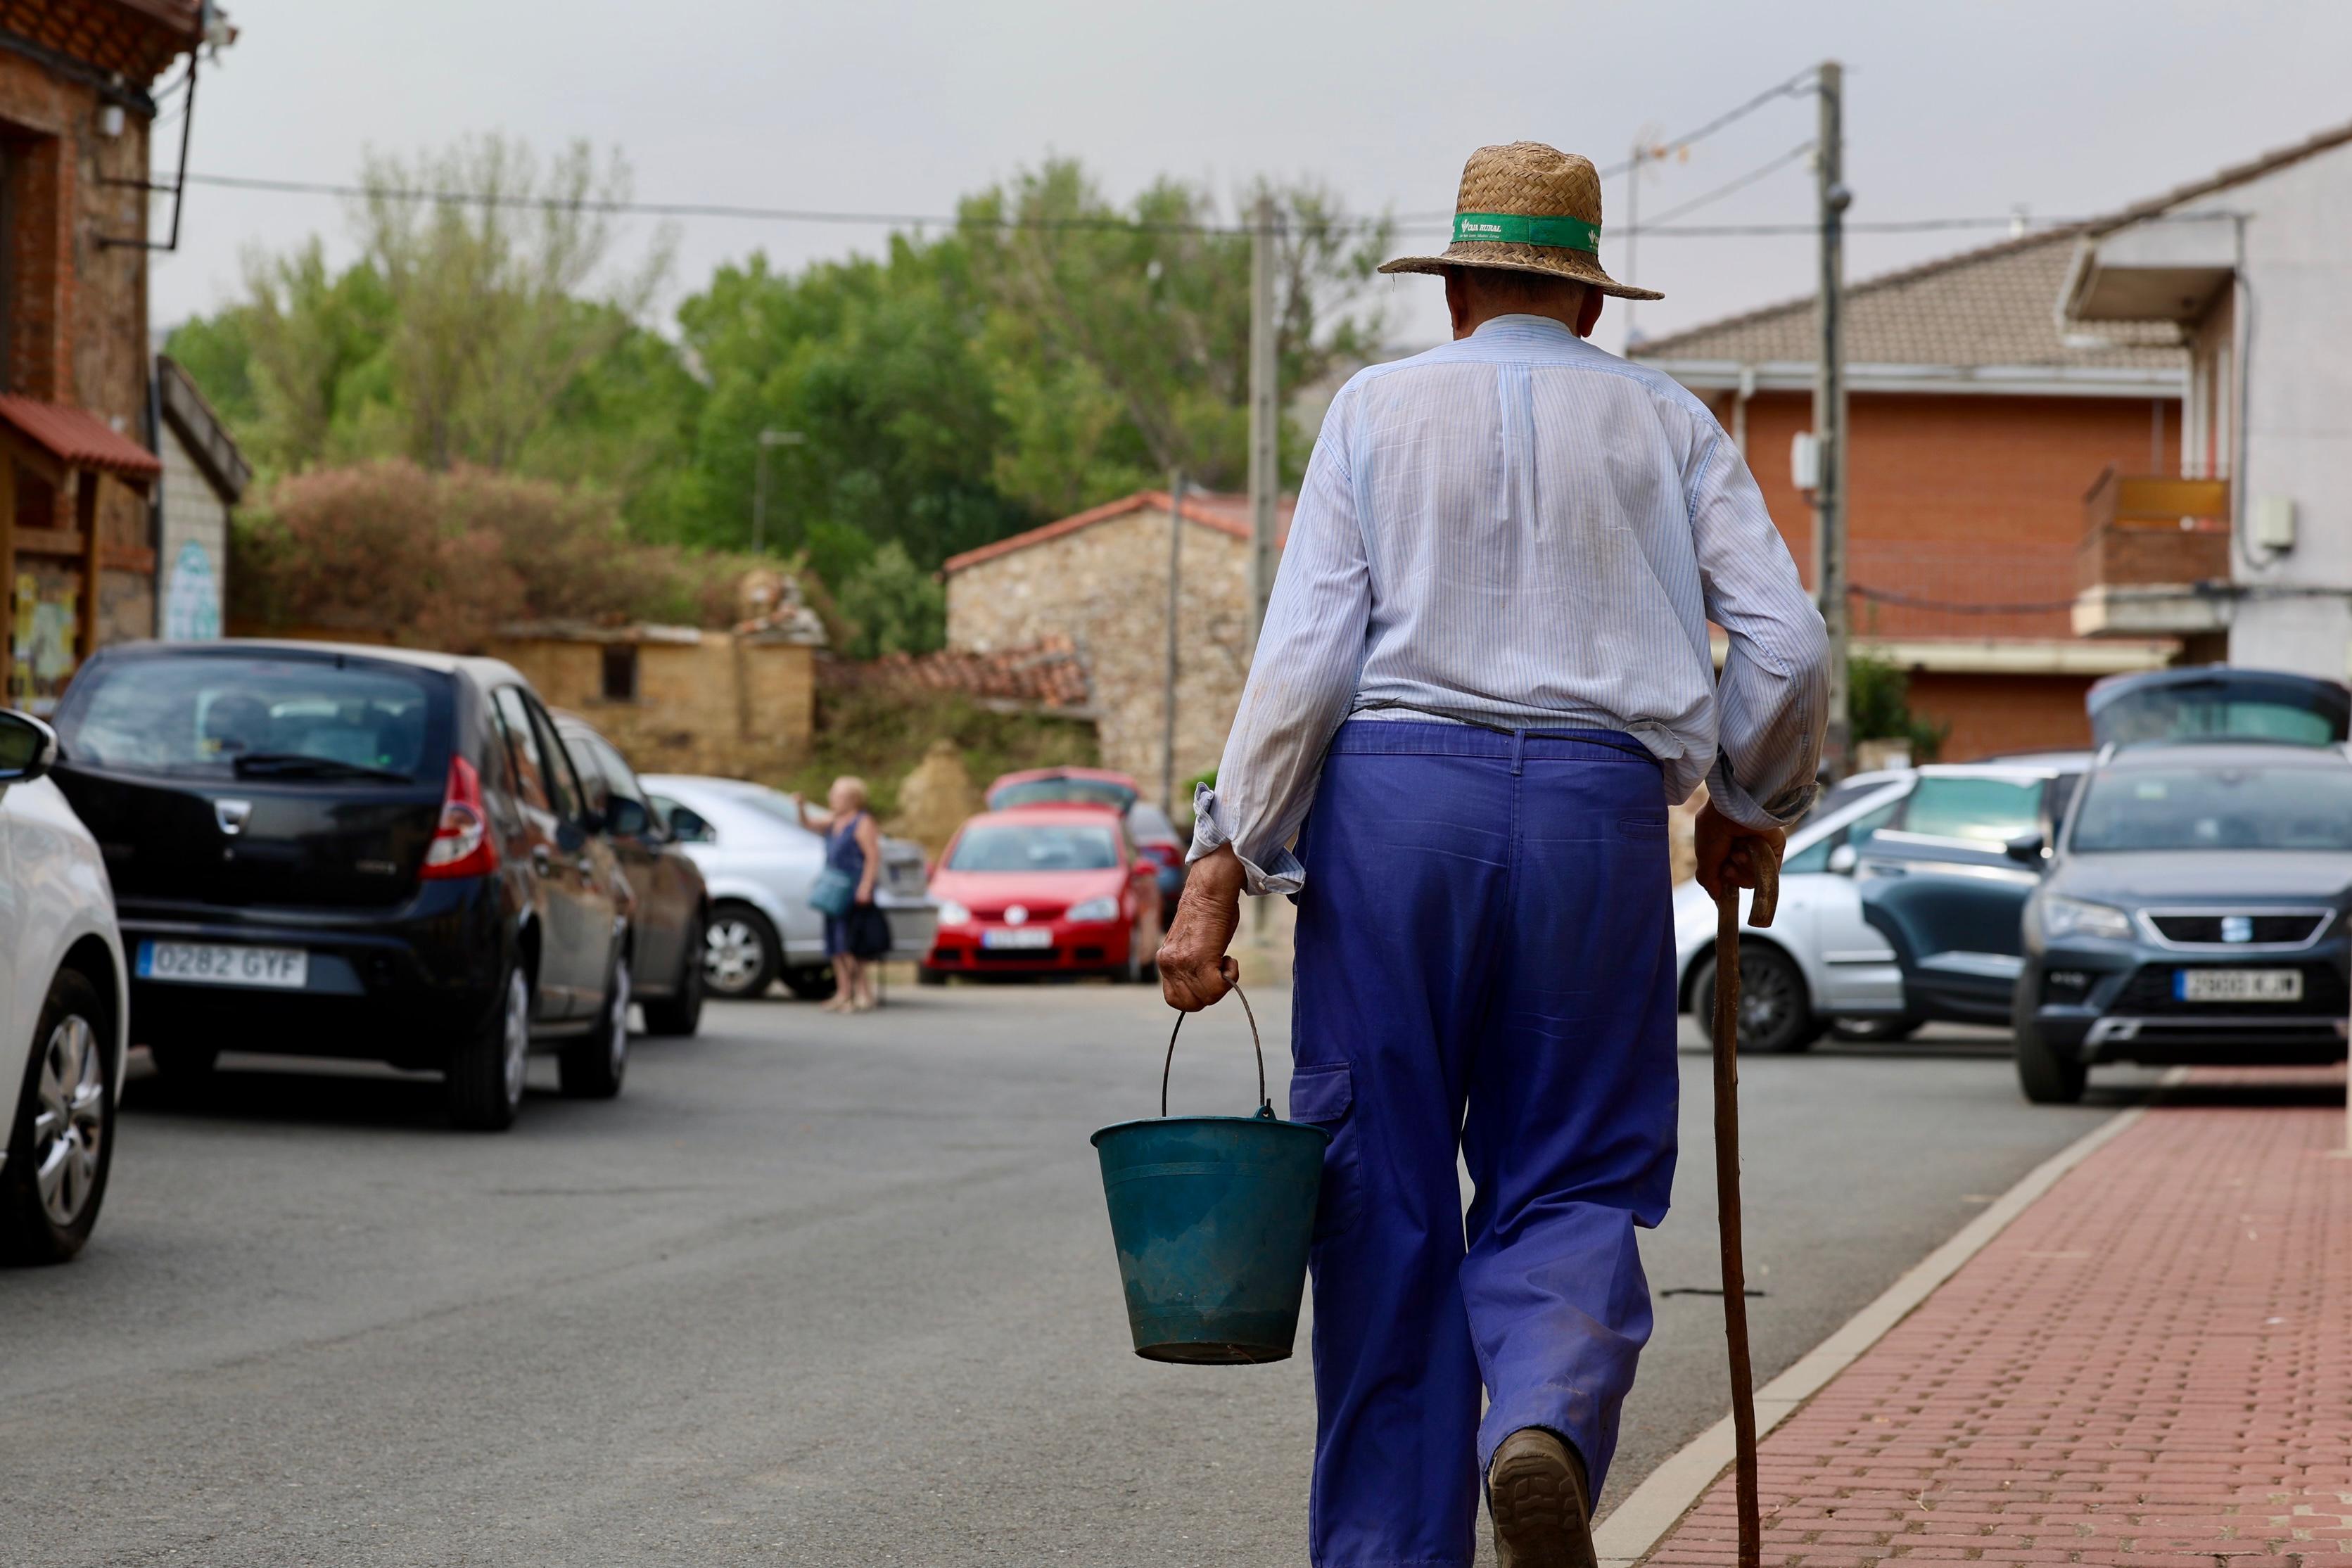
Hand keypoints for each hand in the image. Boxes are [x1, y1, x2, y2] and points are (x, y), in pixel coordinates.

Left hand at [1158, 845, 1243, 1011]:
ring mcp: (1181, 963)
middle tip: (1218, 971)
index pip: (1174, 999)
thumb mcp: (1191, 944)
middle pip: (1189, 1004)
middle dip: (1209, 994)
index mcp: (1165, 960)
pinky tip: (1229, 960)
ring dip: (1221, 985)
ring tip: (1224, 960)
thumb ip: (1191, 965)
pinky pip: (1216, 988)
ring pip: (1205, 998)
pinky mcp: (1197, 959)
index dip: (1195, 995)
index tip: (1208, 978)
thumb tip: (1204, 981)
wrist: (1210, 890)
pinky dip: (1229, 978)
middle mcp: (1168, 964)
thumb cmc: (1208, 912)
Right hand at [1693, 801, 1785, 921]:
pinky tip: (1747, 851)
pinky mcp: (1773, 854)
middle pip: (1735, 880)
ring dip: (1739, 867)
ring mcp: (1757, 853)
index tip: (1719, 880)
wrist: (1734, 810)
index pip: (1723, 874)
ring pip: (1749, 879)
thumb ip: (1708, 879)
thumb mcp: (1704, 856)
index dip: (1720, 880)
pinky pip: (1764, 875)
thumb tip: (1717, 896)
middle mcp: (1741, 851)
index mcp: (1723, 849)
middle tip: (1726, 861)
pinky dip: (1753, 866)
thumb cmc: (1714, 829)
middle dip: (1729, 873)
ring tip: (1737, 851)